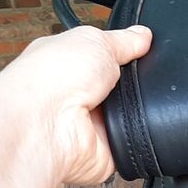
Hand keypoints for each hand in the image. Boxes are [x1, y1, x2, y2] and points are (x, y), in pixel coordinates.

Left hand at [0, 24, 152, 185]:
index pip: (101, 58)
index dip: (122, 53)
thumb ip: (122, 40)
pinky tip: (128, 125)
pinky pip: (134, 143)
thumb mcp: (94, 41)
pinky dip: (137, 136)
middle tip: (132, 77)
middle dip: (133, 82)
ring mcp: (89, 126)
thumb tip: (142, 35)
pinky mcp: (103, 152)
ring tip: (125, 101)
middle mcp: (75, 97)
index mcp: (66, 65)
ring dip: (135, 108)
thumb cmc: (51, 78)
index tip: (141, 48)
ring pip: (132, 115)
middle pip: (121, 88)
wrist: (44, 124)